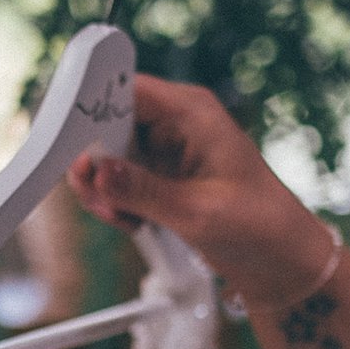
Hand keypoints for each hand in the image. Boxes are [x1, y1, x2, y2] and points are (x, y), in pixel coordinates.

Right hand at [68, 74, 337, 304]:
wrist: (281, 260)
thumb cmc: (259, 227)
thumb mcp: (197, 212)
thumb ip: (143, 191)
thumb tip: (97, 171)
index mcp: (191, 112)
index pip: (125, 89)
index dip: (89, 107)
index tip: (67, 141)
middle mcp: (175, 122)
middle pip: (106, 122)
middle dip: (93, 163)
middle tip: (100, 198)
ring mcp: (165, 149)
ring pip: (106, 155)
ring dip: (102, 189)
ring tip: (122, 217)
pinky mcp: (159, 175)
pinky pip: (117, 179)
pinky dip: (114, 202)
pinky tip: (132, 222)